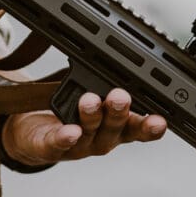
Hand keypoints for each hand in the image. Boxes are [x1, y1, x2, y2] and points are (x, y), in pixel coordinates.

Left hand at [2, 88, 167, 166]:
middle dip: (118, 112)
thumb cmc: (73, 112)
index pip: (139, 128)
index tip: (160, 120)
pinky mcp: (50, 148)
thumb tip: (119, 49)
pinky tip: (69, 130)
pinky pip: (57, 144)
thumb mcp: (97, 96)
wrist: (35, 135)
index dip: (150, 127)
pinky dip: (64, 137)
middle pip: (115, 129)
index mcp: (118, 128)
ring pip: (88, 133)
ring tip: (89, 100)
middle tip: (120, 97)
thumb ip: (109, 81)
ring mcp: (77, 146)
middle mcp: (101, 139)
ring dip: (91, 117)